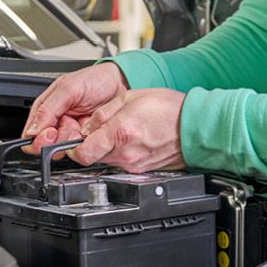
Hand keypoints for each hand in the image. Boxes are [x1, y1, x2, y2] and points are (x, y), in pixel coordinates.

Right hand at [21, 61, 128, 152]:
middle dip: (59, 140)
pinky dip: (87, 143)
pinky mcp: (86, 139)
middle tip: (71, 130)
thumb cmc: (94, 79)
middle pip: (47, 145)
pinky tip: (91, 132)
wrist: (119, 82)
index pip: (31, 135)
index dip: (39, 139)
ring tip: (83, 128)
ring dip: (73, 142)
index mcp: (46, 110)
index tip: (51, 134)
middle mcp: (57, 123)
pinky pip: (82, 149)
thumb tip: (32, 130)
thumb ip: (48, 108)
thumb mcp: (68, 88)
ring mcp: (72, 132)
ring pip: (65, 149)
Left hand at [67, 88, 185, 172]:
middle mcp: (125, 154)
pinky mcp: (142, 169)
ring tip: (123, 129)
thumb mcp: (131, 97)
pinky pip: (122, 162)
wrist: (195, 126)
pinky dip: (122, 151)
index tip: (71, 141)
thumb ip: (103, 113)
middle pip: (93, 157)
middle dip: (92, 144)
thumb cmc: (170, 109)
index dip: (71, 148)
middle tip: (102, 128)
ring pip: (107, 160)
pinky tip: (134, 137)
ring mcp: (134, 165)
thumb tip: (87, 126)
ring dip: (108, 147)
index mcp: (120, 133)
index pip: (81, 153)